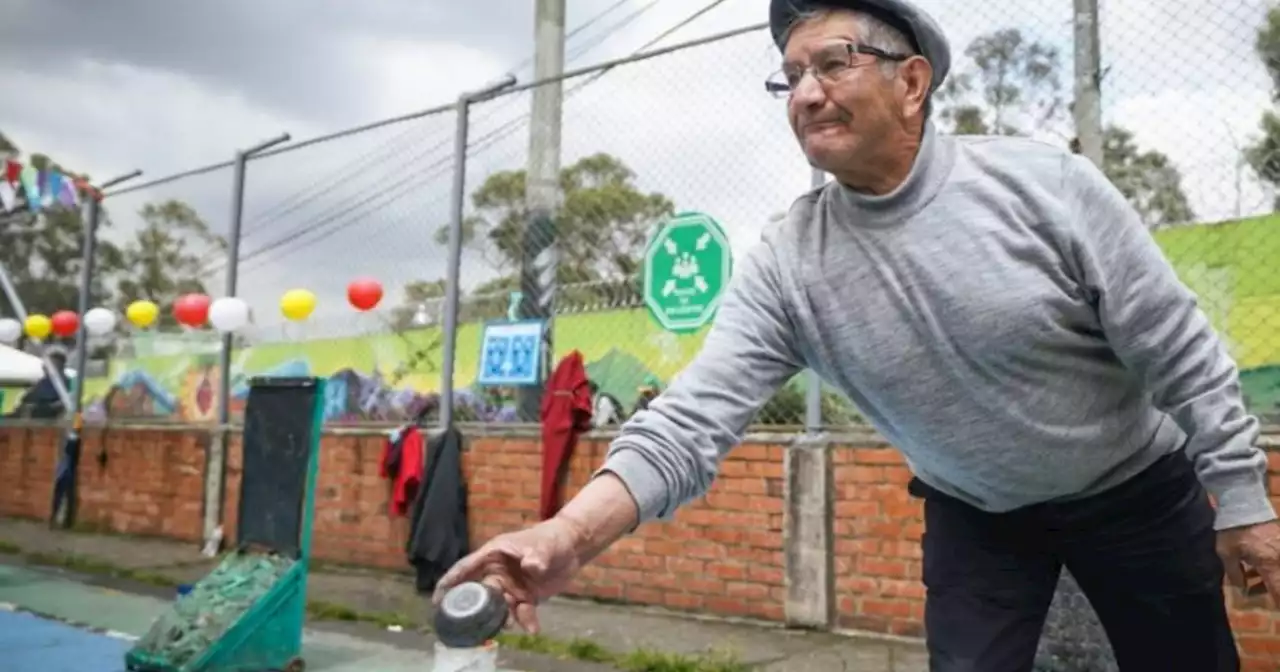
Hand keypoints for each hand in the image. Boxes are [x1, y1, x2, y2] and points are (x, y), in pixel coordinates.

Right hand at [432, 517, 585, 633]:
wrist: (573, 547)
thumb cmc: (552, 538)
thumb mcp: (543, 546)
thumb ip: (537, 556)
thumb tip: (531, 567)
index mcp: (493, 555)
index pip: (466, 568)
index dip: (450, 582)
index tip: (437, 599)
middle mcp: (498, 572)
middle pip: (481, 592)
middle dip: (479, 608)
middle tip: (477, 622)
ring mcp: (511, 586)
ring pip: (500, 606)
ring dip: (503, 618)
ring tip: (510, 624)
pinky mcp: (525, 597)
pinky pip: (519, 612)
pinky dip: (525, 621)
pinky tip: (533, 628)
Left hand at [1216, 519, 1279, 601]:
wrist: (1244, 503)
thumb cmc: (1233, 529)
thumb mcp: (1227, 553)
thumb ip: (1235, 573)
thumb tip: (1243, 589)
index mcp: (1270, 564)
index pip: (1279, 592)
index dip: (1277, 603)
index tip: (1274, 609)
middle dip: (1274, 591)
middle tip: (1255, 591)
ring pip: (1279, 572)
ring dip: (1270, 579)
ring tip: (1251, 581)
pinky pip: (1277, 561)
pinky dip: (1271, 568)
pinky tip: (1255, 568)